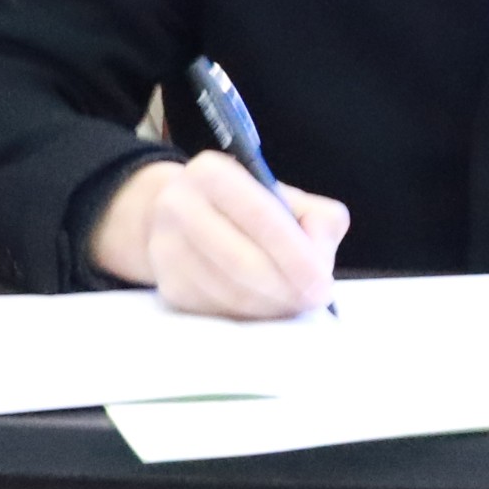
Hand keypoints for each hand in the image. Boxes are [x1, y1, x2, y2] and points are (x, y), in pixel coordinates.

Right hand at [93, 152, 345, 317]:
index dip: (295, 255)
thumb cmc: (248, 210)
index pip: (260, 217)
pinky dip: (249, 315)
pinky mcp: (167, 286)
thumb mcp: (289, 199)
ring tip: (293, 302)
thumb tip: (319, 264)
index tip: (321, 284)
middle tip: (313, 300)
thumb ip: (319, 221)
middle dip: (286, 288)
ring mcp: (166, 248)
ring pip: (229, 292)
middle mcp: (179, 205)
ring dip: (270, 306)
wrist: (188, 219)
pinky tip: (264, 306)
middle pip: (241, 261)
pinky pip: (216, 310)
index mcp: (212, 173)